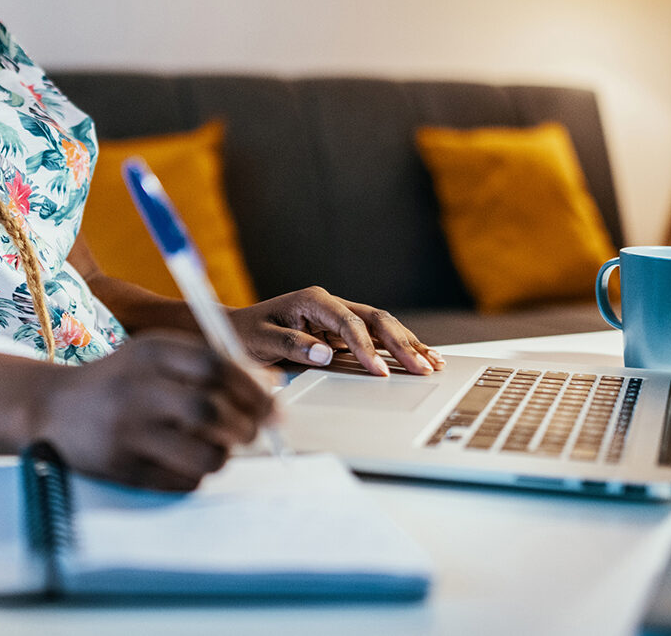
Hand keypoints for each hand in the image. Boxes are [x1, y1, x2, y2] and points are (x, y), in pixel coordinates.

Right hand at [30, 333, 274, 490]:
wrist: (51, 408)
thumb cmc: (120, 381)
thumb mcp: (155, 357)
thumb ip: (208, 364)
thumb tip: (271, 385)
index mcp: (150, 353)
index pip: (215, 366)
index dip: (253, 388)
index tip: (273, 406)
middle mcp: (137, 390)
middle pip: (212, 410)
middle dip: (246, 426)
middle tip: (253, 432)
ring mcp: (128, 432)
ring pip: (204, 454)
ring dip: (224, 455)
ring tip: (219, 448)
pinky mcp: (123, 468)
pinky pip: (183, 481)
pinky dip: (198, 475)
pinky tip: (188, 462)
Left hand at [228, 287, 445, 376]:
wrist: (237, 331)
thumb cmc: (246, 333)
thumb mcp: (262, 340)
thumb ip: (292, 346)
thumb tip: (326, 355)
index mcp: (313, 300)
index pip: (349, 322)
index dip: (366, 347)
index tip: (379, 371)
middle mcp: (331, 305)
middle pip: (375, 319)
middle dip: (401, 344)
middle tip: (421, 368)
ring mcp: (340, 318)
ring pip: (383, 327)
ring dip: (409, 344)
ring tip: (433, 363)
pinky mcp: (343, 333)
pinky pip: (377, 338)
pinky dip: (399, 348)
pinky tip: (420, 356)